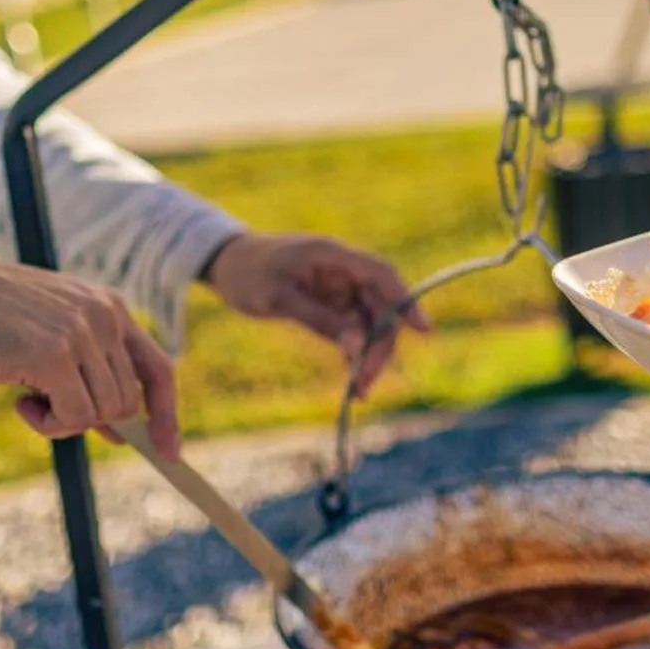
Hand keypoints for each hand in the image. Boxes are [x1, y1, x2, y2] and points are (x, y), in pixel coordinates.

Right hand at [0, 250, 178, 457]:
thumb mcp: (51, 336)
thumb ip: (88, 371)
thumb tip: (118, 430)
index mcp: (109, 306)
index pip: (158, 367)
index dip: (167, 413)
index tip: (171, 452)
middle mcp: (104, 315)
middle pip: (127, 402)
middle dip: (92, 419)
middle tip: (46, 407)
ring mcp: (81, 332)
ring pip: (103, 412)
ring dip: (64, 421)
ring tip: (27, 397)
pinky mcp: (54, 354)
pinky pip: (74, 417)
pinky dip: (48, 425)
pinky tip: (19, 403)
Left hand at [204, 233, 427, 395]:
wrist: (226, 264)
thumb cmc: (248, 274)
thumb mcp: (278, 298)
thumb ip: (320, 320)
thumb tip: (359, 345)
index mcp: (333, 256)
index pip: (381, 275)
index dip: (406, 301)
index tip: (423, 331)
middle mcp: (343, 271)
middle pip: (380, 306)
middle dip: (380, 345)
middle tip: (366, 382)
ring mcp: (339, 288)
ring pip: (369, 323)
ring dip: (369, 356)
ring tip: (358, 392)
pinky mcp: (331, 305)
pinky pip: (353, 330)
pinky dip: (354, 353)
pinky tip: (351, 381)